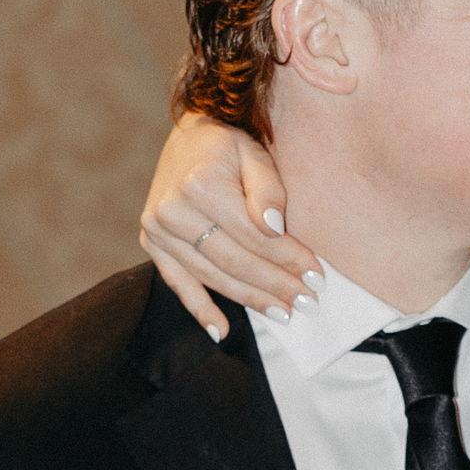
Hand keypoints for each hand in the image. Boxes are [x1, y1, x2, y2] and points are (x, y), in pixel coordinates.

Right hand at [138, 113, 324, 338]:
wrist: (187, 138)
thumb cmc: (228, 145)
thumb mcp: (254, 152)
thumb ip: (267, 188)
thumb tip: (273, 227)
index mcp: (200, 184)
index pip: (254, 236)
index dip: (288, 260)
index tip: (317, 277)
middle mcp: (172, 210)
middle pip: (235, 261)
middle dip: (275, 285)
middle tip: (307, 303)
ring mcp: (157, 230)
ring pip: (213, 276)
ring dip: (250, 299)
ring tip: (283, 314)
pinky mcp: (151, 242)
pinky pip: (178, 283)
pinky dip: (200, 309)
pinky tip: (221, 332)